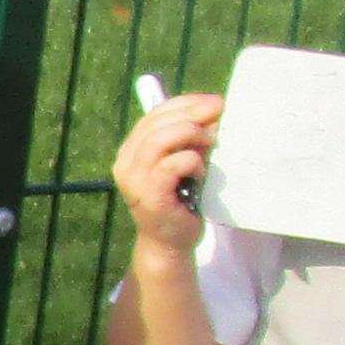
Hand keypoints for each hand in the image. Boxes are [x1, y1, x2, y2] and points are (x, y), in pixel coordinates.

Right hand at [110, 89, 226, 254]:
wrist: (169, 242)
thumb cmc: (180, 200)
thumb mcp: (184, 162)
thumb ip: (190, 140)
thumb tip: (215, 113)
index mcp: (131, 149)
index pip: (154, 114)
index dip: (185, 103)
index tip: (213, 102)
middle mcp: (126, 162)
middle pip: (157, 123)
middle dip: (192, 114)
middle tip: (219, 114)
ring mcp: (134, 179)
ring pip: (160, 140)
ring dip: (191, 135)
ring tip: (211, 143)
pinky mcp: (149, 195)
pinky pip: (171, 165)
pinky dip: (191, 161)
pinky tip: (201, 172)